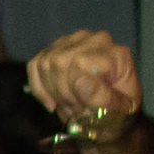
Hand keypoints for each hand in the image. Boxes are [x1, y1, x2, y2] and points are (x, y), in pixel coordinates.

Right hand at [25, 30, 141, 144]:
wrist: (111, 113)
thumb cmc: (118, 113)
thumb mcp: (118, 113)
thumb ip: (103, 99)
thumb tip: (81, 81)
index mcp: (117, 53)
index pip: (80, 62)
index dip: (75, 90)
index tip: (83, 110)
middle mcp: (97, 40)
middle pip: (59, 62)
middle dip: (62, 94)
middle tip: (76, 111)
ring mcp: (76, 40)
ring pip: (45, 63)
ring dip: (52, 92)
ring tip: (68, 105)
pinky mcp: (57, 47)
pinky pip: (35, 64)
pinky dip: (38, 87)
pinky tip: (51, 100)